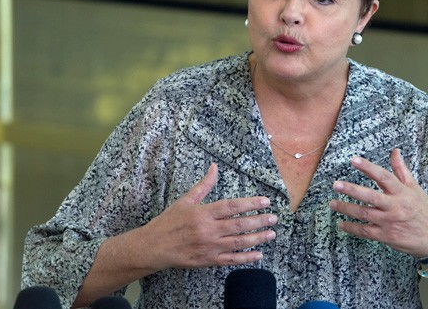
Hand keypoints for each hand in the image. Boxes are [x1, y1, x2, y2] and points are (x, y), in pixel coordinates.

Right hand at [140, 163, 276, 269]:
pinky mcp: (208, 261)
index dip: (250, 203)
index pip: (232, 207)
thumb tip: (214, 167)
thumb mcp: (186, 200)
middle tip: (273, 218)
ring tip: (271, 234)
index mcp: (203, 213)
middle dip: (259, 221)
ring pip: (238, 243)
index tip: (265, 201)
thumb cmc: (169, 222)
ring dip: (257, 239)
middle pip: (239, 225)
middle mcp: (208, 230)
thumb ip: (204, 185)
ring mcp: (209, 247)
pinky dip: (246, 258)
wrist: (153, 247)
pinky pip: (231, 260)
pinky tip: (259, 254)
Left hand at [329, 148, 427, 257]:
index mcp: (402, 192)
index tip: (353, 160)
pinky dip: (352, 228)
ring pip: (364, 214)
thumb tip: (395, 151)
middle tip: (335, 184)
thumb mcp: (415, 188)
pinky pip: (366, 231)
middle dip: (351, 190)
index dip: (368, 167)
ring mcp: (390, 222)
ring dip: (346, 208)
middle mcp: (395, 206)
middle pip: (370, 196)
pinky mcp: (387, 236)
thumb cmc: (424, 211)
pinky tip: (342, 224)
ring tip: (332, 204)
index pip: (383, 176)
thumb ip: (401, 170)